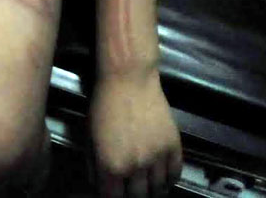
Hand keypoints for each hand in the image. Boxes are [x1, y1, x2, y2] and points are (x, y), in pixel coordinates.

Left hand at [88, 73, 182, 196]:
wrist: (128, 79)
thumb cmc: (104, 104)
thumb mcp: (89, 136)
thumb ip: (94, 165)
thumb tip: (98, 184)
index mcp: (112, 165)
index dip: (112, 196)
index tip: (113, 191)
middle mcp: (136, 166)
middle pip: (138, 197)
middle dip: (131, 195)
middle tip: (129, 188)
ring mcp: (157, 157)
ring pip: (158, 189)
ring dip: (151, 190)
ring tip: (147, 186)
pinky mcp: (173, 145)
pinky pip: (175, 173)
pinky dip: (169, 179)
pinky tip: (162, 177)